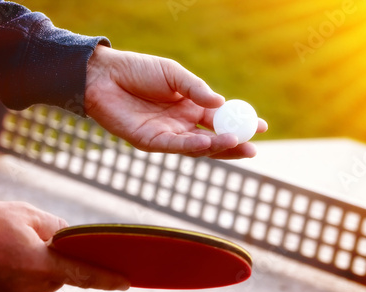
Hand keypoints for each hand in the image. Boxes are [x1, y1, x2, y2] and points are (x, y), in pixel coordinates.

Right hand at [0, 201, 128, 291]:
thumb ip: (57, 229)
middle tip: (42, 242)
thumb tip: (69, 239)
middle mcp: (30, 286)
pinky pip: (20, 286)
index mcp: (41, 265)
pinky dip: (19, 274)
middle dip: (58, 261)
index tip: (125, 283)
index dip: (107, 279)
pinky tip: (5, 258)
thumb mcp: (30, 215)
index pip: (83, 274)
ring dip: (38, 268)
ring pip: (40, 282)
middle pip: (59, 277)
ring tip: (17, 247)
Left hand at [85, 46, 267, 158]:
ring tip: (240, 145)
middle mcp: (181, 123)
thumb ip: (196, 90)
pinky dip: (193, 146)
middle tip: (254, 148)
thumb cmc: (138, 70)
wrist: (104, 74)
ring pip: (197, 146)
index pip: (219, 119)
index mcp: (189, 106)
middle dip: (234, 144)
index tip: (261, 126)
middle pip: (212, 138)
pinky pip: (175, 146)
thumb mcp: (173, 74)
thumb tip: (222, 104)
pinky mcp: (150, 141)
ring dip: (218, 148)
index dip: (240, 123)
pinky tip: (209, 143)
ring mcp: (167, 134)